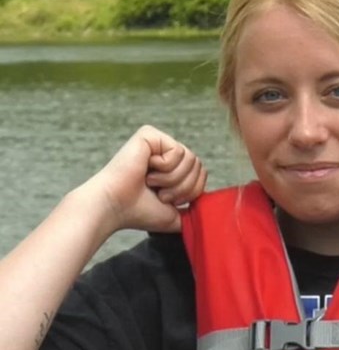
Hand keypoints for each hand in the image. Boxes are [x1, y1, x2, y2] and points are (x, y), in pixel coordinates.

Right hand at [87, 125, 206, 233]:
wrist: (115, 208)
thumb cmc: (140, 213)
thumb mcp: (175, 215)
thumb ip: (194, 211)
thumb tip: (213, 211)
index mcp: (171, 167)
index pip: (201, 174)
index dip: (190, 192)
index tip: (166, 200)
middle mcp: (165, 151)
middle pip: (199, 166)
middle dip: (183, 187)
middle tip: (160, 193)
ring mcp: (157, 141)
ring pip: (191, 159)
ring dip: (173, 179)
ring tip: (151, 182)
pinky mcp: (149, 134)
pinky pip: (178, 151)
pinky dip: (164, 167)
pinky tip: (145, 170)